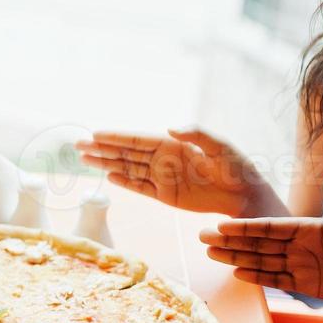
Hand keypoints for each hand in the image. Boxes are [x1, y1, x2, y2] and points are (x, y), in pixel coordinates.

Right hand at [76, 127, 278, 216]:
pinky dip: (124, 183)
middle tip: (77, 145)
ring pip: (127, 169)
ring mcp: (162, 177)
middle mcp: (162, 159)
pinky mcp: (165, 195)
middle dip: (101, 149)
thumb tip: (170, 127)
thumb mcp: (221, 146)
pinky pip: (140, 187)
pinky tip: (109, 178)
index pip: (136, 139)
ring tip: (84, 160)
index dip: (115, 137)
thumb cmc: (236, 167)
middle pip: (125, 152)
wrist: (244, 194)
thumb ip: (197, 134)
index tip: (94, 134)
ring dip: (106, 164)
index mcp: (172, 144)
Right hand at [200, 175, 322, 304]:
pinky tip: (237, 274)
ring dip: (236, 257)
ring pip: (261, 260)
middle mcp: (300, 245)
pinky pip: (276, 280)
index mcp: (309, 228)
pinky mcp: (307, 284)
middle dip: (230, 240)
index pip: (270, 227)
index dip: (245, 227)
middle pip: (258, 243)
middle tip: (202, 237)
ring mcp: (301, 264)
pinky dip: (257, 277)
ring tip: (210, 253)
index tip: (221, 224)